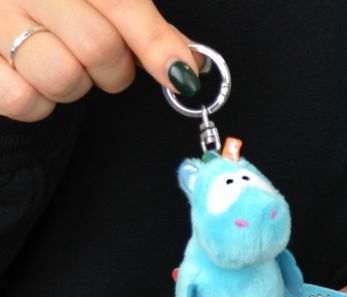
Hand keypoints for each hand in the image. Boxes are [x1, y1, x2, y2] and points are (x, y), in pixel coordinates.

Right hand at [0, 0, 200, 120]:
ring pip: (62, 77)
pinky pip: (24, 100)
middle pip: (98, 47)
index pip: (122, 3)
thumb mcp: (101, 3)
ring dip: (75, 86)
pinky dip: (39, 102)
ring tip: (62, 63)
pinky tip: (34, 79)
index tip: (182, 77)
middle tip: (103, 63)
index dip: (156, 44)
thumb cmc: (57, 6)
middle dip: (114, 69)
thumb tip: (187, 65)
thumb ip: (146, 30)